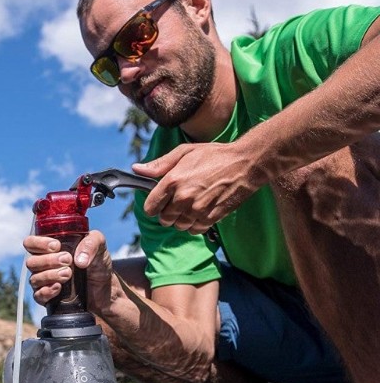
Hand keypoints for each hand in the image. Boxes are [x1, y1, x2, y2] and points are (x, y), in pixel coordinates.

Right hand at [23, 231, 113, 313]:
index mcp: (50, 249)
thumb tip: (79, 260)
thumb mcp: (99, 246)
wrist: (105, 289)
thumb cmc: (98, 265)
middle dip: (48, 261)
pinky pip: (38, 296)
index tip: (56, 246)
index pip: (31, 243)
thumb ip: (91, 243)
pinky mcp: (48, 298)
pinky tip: (58, 288)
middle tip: (68, 260)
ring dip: (50, 275)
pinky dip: (47, 291)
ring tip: (68, 274)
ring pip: (34, 279)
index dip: (38, 243)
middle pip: (31, 262)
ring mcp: (45, 282)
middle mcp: (44, 265)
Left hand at [132, 142, 264, 232]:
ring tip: (193, 204)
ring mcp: (197, 209)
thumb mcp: (184, 152)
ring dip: (182, 219)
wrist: (245, 163)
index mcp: (172, 181)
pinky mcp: (211, 217)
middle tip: (179, 201)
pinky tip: (202, 210)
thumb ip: (159, 164)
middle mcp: (183, 197)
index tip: (160, 201)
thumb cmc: (214, 155)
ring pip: (178, 226)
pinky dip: (196, 224)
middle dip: (168, 212)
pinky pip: (194, 230)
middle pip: (164, 220)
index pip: (150, 208)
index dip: (154, 206)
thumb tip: (137, 169)